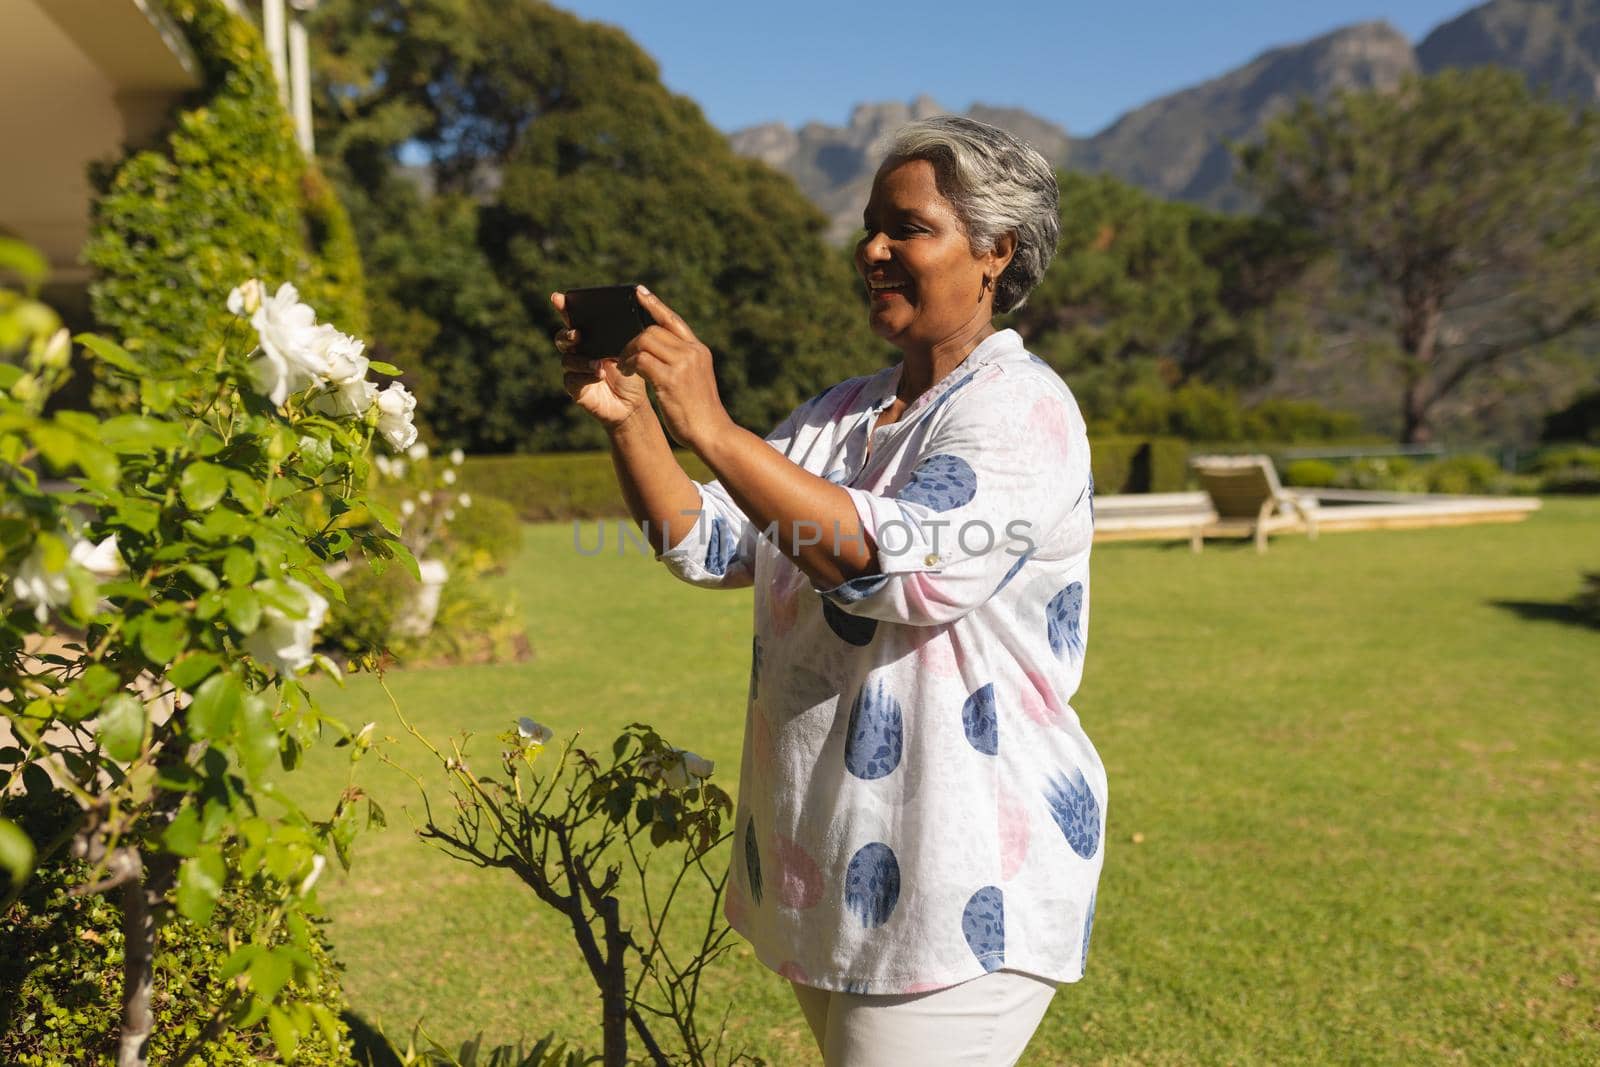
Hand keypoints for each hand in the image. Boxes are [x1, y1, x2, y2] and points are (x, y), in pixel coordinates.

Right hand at [552, 292, 650, 430]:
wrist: (632, 403)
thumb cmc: (630, 372)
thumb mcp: (629, 349)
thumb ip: (622, 334)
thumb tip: (622, 318)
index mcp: (589, 337)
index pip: (573, 318)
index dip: (563, 307)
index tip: (558, 297)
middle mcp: (577, 351)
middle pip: (562, 337)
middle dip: (567, 334)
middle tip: (577, 334)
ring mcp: (574, 369)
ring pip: (567, 359)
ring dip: (582, 359)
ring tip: (598, 363)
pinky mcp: (574, 388)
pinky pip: (572, 378)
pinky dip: (585, 375)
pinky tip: (599, 375)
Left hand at [620, 287, 733, 452]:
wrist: (713, 433)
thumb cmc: (701, 412)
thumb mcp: (696, 380)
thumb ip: (682, 363)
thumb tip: (659, 354)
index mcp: (699, 350)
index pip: (673, 320)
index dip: (655, 304)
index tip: (638, 292)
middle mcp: (692, 352)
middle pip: (653, 330)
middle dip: (633, 339)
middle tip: (624, 355)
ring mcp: (682, 365)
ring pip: (644, 341)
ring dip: (628, 351)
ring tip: (623, 365)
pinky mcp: (670, 379)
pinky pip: (640, 360)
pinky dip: (629, 363)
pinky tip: (626, 372)